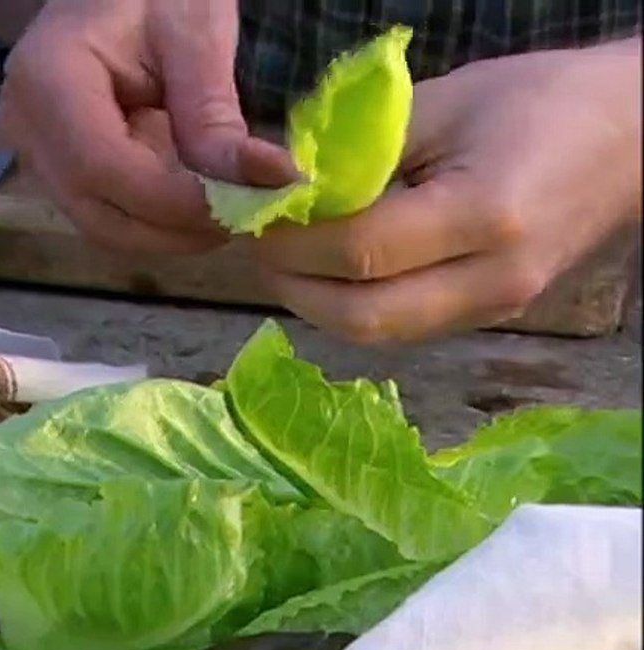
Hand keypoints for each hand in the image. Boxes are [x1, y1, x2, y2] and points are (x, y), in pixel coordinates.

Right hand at [0, 0, 296, 253]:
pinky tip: (198, 195)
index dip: (177, 201)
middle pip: (99, 215)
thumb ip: (213, 111)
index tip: (248, 204)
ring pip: (103, 225)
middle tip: (250, 214)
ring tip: (230, 205)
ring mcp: (33, 155)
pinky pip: (105, 211)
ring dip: (170, 230)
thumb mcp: (193, 32)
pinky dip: (156, 217)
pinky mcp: (53, 169)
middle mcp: (26, 131)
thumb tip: (268, 181)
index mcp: (48, 81)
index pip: (105, 168)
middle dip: (178, 229)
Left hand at [254, 37, 642, 343]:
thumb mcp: (444, 103)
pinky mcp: (491, 315)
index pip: (360, 252)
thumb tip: (286, 185)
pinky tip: (332, 272)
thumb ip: (360, 151)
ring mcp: (496, 307)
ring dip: (320, 305)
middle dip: (295, 287)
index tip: (257, 219)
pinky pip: (406, 327)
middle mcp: (492, 278)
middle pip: (363, 317)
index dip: (294, 242)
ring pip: (381, 334)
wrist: (630, 136)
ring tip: (288, 260)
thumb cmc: (538, 101)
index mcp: (484, 215)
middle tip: (261, 249)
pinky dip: (356, 307)